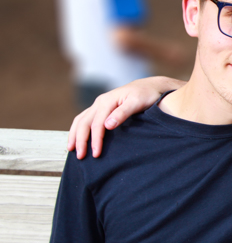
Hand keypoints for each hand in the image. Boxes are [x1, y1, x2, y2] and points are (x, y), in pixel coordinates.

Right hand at [67, 76, 183, 158]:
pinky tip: (77, 137)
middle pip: (84, 123)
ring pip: (80, 120)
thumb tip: (107, 125)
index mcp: (107, 101)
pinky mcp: (101, 108)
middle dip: (80, 140)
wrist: (149, 86)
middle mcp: (99, 102)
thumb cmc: (145, 95)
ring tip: (71, 149)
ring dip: (75, 134)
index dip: (95, 140)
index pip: (97, 124)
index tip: (96, 154)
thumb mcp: (137, 102)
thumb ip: (122, 113)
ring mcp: (98, 104)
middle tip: (80, 157)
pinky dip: (78, 129)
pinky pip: (84, 118)